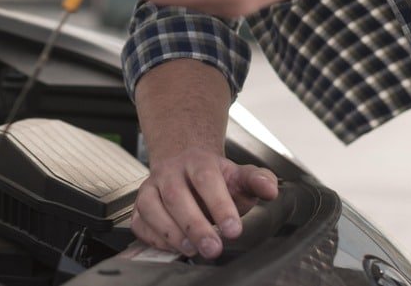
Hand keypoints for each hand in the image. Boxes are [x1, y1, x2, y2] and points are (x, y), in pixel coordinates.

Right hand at [132, 146, 278, 257]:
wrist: (185, 165)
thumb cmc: (214, 177)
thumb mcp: (239, 175)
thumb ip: (257, 180)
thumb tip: (270, 189)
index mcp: (198, 161)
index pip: (207, 179)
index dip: (219, 205)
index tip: (234, 230)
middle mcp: (170, 172)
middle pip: (176, 195)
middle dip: (195, 225)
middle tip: (213, 248)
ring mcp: (151, 187)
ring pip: (153, 208)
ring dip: (171, 232)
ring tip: (191, 250)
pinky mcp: (140, 206)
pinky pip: (139, 222)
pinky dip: (153, 238)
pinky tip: (173, 247)